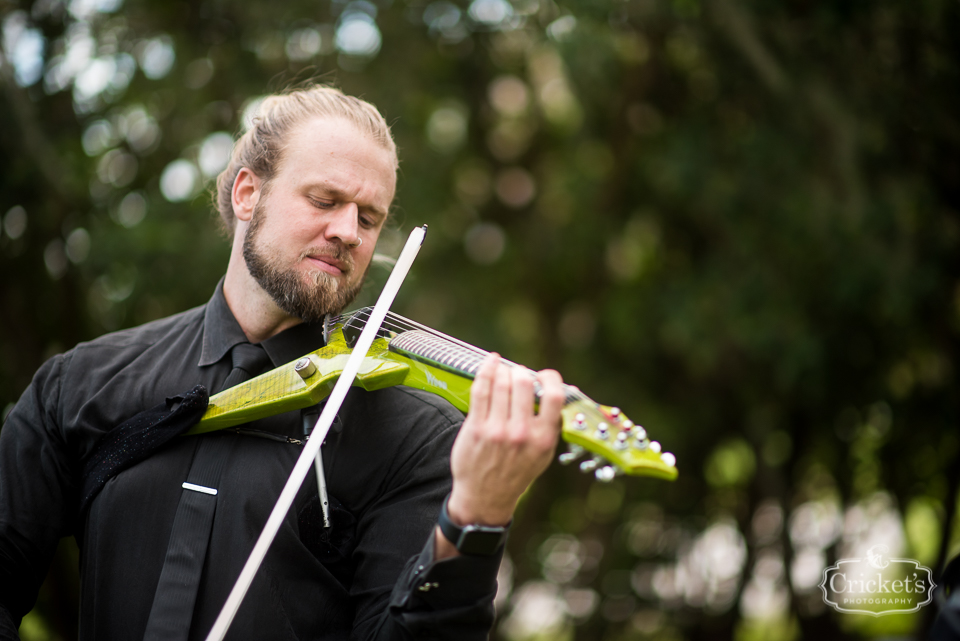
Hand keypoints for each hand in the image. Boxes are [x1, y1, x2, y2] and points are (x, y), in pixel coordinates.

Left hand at [436, 353, 564, 556]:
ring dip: (502, 370)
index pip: (554, 396)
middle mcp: (521, 433)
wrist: (486, 497)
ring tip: (502, 370)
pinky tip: (490, 363)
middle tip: (518, 374)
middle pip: (523, 383)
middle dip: (521, 372)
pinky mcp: (476, 427)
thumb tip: (559, 390)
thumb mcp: (542, 454)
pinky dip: (485, 370)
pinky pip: (481, 390)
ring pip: (501, 383)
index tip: (545, 375)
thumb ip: (549, 424)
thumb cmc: (516, 472)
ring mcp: (497, 430)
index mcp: (543, 438)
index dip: (550, 378)